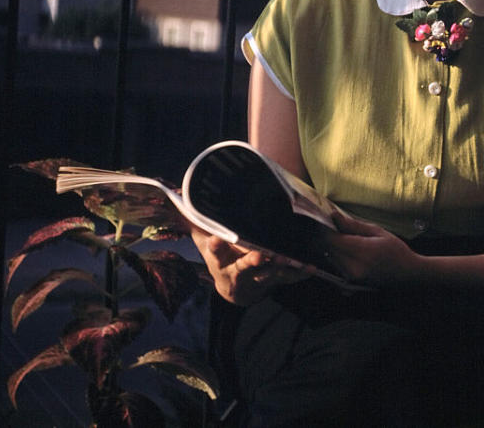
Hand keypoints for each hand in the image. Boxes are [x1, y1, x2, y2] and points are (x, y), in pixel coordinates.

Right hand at [190, 227, 312, 304]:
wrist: (235, 290)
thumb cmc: (221, 257)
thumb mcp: (205, 239)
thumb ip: (196, 219)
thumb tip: (173, 193)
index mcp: (219, 259)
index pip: (214, 251)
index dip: (215, 246)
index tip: (215, 239)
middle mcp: (236, 270)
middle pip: (243, 266)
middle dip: (251, 261)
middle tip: (260, 256)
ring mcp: (256, 278)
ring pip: (267, 274)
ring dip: (278, 268)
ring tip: (288, 260)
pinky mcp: (273, 281)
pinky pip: (287, 278)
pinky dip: (299, 274)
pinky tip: (310, 268)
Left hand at [324, 214, 420, 284]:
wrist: (407, 274)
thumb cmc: (396, 250)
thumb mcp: (377, 232)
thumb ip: (353, 225)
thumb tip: (333, 216)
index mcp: (362, 253)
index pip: (331, 239)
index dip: (326, 228)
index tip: (328, 219)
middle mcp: (353, 268)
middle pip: (328, 248)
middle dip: (330, 235)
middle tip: (338, 226)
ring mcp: (350, 278)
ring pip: (330, 256)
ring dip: (334, 245)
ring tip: (350, 239)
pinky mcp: (350, 282)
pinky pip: (336, 264)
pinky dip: (339, 255)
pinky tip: (352, 251)